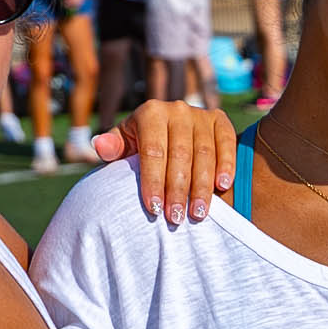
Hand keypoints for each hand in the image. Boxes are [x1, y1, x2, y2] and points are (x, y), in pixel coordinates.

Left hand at [92, 97, 238, 224]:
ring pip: (204, 153)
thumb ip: (113, 147)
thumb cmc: (142, 144)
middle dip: (178, 190)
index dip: (153, 181)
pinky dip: (227, 165)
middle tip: (176, 219)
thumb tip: (100, 146)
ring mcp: (200, 114)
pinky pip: (227, 143)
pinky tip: (223, 187)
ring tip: (197, 214)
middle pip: (180, 155)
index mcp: (150, 113)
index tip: (154, 209)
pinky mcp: (220, 120)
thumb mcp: (124, 144)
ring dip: (202, 186)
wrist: (169, 128)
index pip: (153, 152)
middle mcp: (176, 109)